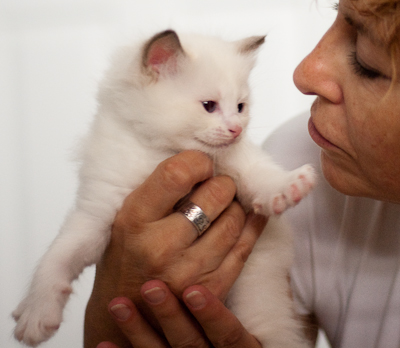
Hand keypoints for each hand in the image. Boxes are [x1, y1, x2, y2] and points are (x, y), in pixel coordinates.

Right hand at [84, 151, 266, 346]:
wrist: (130, 309)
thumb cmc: (128, 254)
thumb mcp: (129, 215)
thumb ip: (160, 189)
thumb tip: (204, 161)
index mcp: (135, 219)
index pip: (177, 173)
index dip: (198, 162)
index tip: (202, 166)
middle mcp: (161, 246)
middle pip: (216, 194)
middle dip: (222, 184)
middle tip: (217, 187)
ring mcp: (189, 271)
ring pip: (235, 219)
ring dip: (235, 206)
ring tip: (224, 207)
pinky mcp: (213, 288)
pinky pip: (245, 247)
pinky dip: (252, 226)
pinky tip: (249, 216)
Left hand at [96, 280, 261, 347]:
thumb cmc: (226, 329)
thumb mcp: (241, 313)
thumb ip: (240, 281)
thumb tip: (250, 233)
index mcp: (234, 343)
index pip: (229, 335)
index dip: (215, 316)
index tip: (194, 291)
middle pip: (192, 344)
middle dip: (172, 317)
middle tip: (152, 288)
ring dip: (139, 331)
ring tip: (120, 304)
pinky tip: (104, 343)